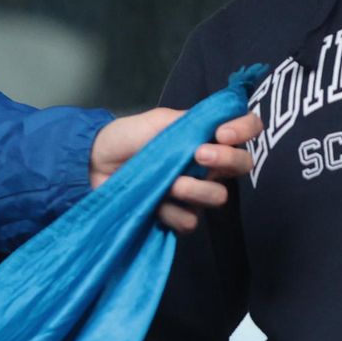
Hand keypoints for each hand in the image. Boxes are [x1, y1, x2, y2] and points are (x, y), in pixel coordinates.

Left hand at [89, 109, 262, 232]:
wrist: (94, 162)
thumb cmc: (127, 138)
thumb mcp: (160, 120)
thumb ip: (193, 120)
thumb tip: (221, 123)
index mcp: (207, 136)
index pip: (247, 129)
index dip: (245, 130)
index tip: (223, 133)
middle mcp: (208, 165)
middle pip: (242, 165)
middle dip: (225, 160)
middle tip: (199, 155)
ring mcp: (193, 192)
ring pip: (218, 197)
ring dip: (194, 189)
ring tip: (170, 183)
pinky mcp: (176, 216)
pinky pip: (190, 220)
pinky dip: (172, 212)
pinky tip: (156, 203)